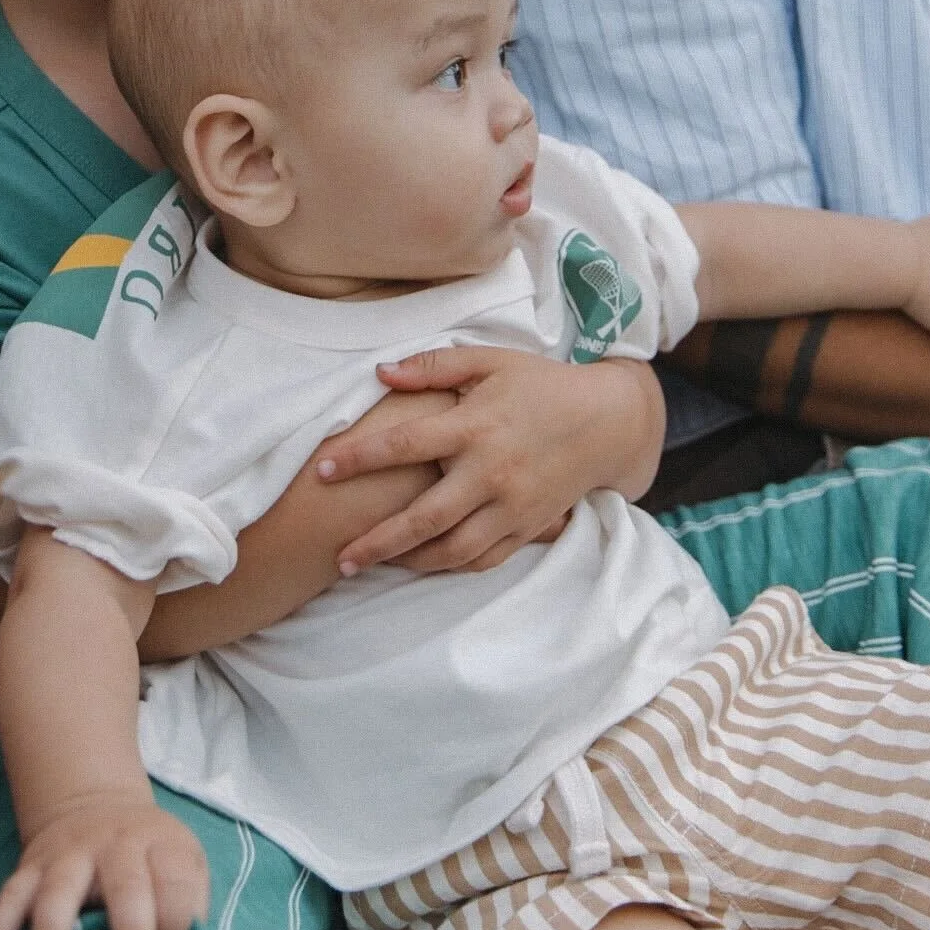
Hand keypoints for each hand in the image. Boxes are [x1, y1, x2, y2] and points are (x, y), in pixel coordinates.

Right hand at [0, 790, 208, 929]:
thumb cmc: (148, 856)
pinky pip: (8, 899)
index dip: (180, 922)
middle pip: (126, 887)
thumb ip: (188, 908)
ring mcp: (66, 856)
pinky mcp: (29, 868)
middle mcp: (115, 846)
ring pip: (57, 893)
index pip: (177, 883)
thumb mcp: (183, 863)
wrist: (94, 806)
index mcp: (161, 846)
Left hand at [313, 348, 665, 574]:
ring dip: (407, 563)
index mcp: (475, 426)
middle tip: (338, 557)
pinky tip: (420, 566)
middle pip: (423, 518)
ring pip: (452, 549)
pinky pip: (483, 559)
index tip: (321, 471)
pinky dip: (449, 567)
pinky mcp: (528, 527)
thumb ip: (433, 367)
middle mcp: (491, 472)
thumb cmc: (541, 385)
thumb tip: (379, 373)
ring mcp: (512, 506)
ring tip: (369, 565)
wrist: (607, 422)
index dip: (359, 458)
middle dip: (376, 542)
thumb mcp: (490, 361)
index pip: (404, 445)